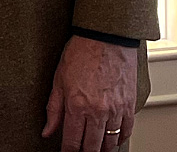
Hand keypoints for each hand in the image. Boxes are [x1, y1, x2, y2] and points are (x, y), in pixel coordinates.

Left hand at [42, 35, 137, 151]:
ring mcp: (115, 110)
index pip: (71, 142)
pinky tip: (112, 138)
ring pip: (109, 143)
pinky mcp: (129, 105)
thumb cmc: (81, 52)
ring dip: (101, 148)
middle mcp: (97, 111)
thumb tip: (47, 131)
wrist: (106, 36)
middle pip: (91, 147)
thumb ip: (53, 108)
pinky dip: (119, 138)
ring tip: (94, 146)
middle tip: (80, 150)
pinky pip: (126, 131)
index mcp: (77, 105)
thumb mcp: (59, 78)